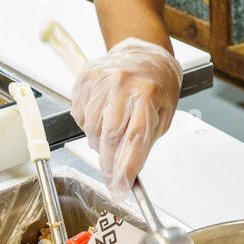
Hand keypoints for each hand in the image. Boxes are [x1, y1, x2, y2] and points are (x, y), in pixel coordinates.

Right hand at [70, 38, 182, 201]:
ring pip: (91, 129)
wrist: (144, 54)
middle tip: (112, 179)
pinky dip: (89, 126)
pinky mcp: (85, 77)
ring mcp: (102, 78)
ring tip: (111, 140)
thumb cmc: (157, 86)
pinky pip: (80, 115)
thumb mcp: (163, 114)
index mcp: (149, 93)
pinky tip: (102, 119)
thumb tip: (127, 174)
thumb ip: (145, 143)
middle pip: (110, 137)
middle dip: (110, 165)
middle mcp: (123, 83)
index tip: (120, 189)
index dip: (125, 168)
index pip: (134, 138)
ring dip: (99, 145)